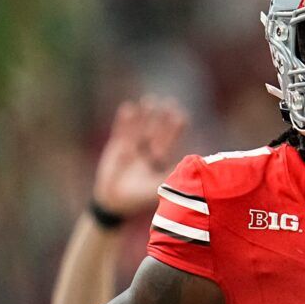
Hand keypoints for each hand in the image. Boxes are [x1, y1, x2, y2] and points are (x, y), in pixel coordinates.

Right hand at [92, 96, 185, 218]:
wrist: (113, 202)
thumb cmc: (137, 198)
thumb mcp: (157, 186)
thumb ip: (172, 174)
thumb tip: (191, 163)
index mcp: (158, 160)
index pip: (168, 140)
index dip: (174, 128)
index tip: (180, 116)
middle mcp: (146, 151)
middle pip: (155, 129)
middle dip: (161, 117)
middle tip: (169, 102)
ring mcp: (131, 147)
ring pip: (139, 127)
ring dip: (144, 114)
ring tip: (149, 101)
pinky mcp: (116, 146)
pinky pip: (120, 130)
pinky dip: (124, 120)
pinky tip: (128, 107)